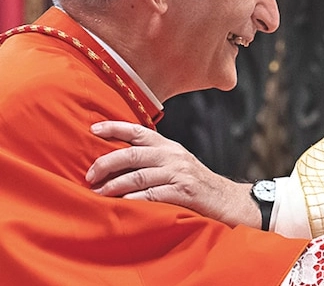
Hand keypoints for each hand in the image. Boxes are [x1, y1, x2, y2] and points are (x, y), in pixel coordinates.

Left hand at [86, 121, 258, 228]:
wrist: (227, 200)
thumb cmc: (195, 184)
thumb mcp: (176, 163)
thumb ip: (152, 159)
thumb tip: (115, 160)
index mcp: (169, 147)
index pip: (139, 131)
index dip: (115, 128)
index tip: (93, 128)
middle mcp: (173, 156)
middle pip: (134, 154)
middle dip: (107, 162)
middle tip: (89, 174)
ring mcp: (179, 174)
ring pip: (140, 175)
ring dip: (115, 185)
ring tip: (98, 192)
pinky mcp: (185, 192)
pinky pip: (154, 195)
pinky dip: (135, 199)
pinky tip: (122, 204)